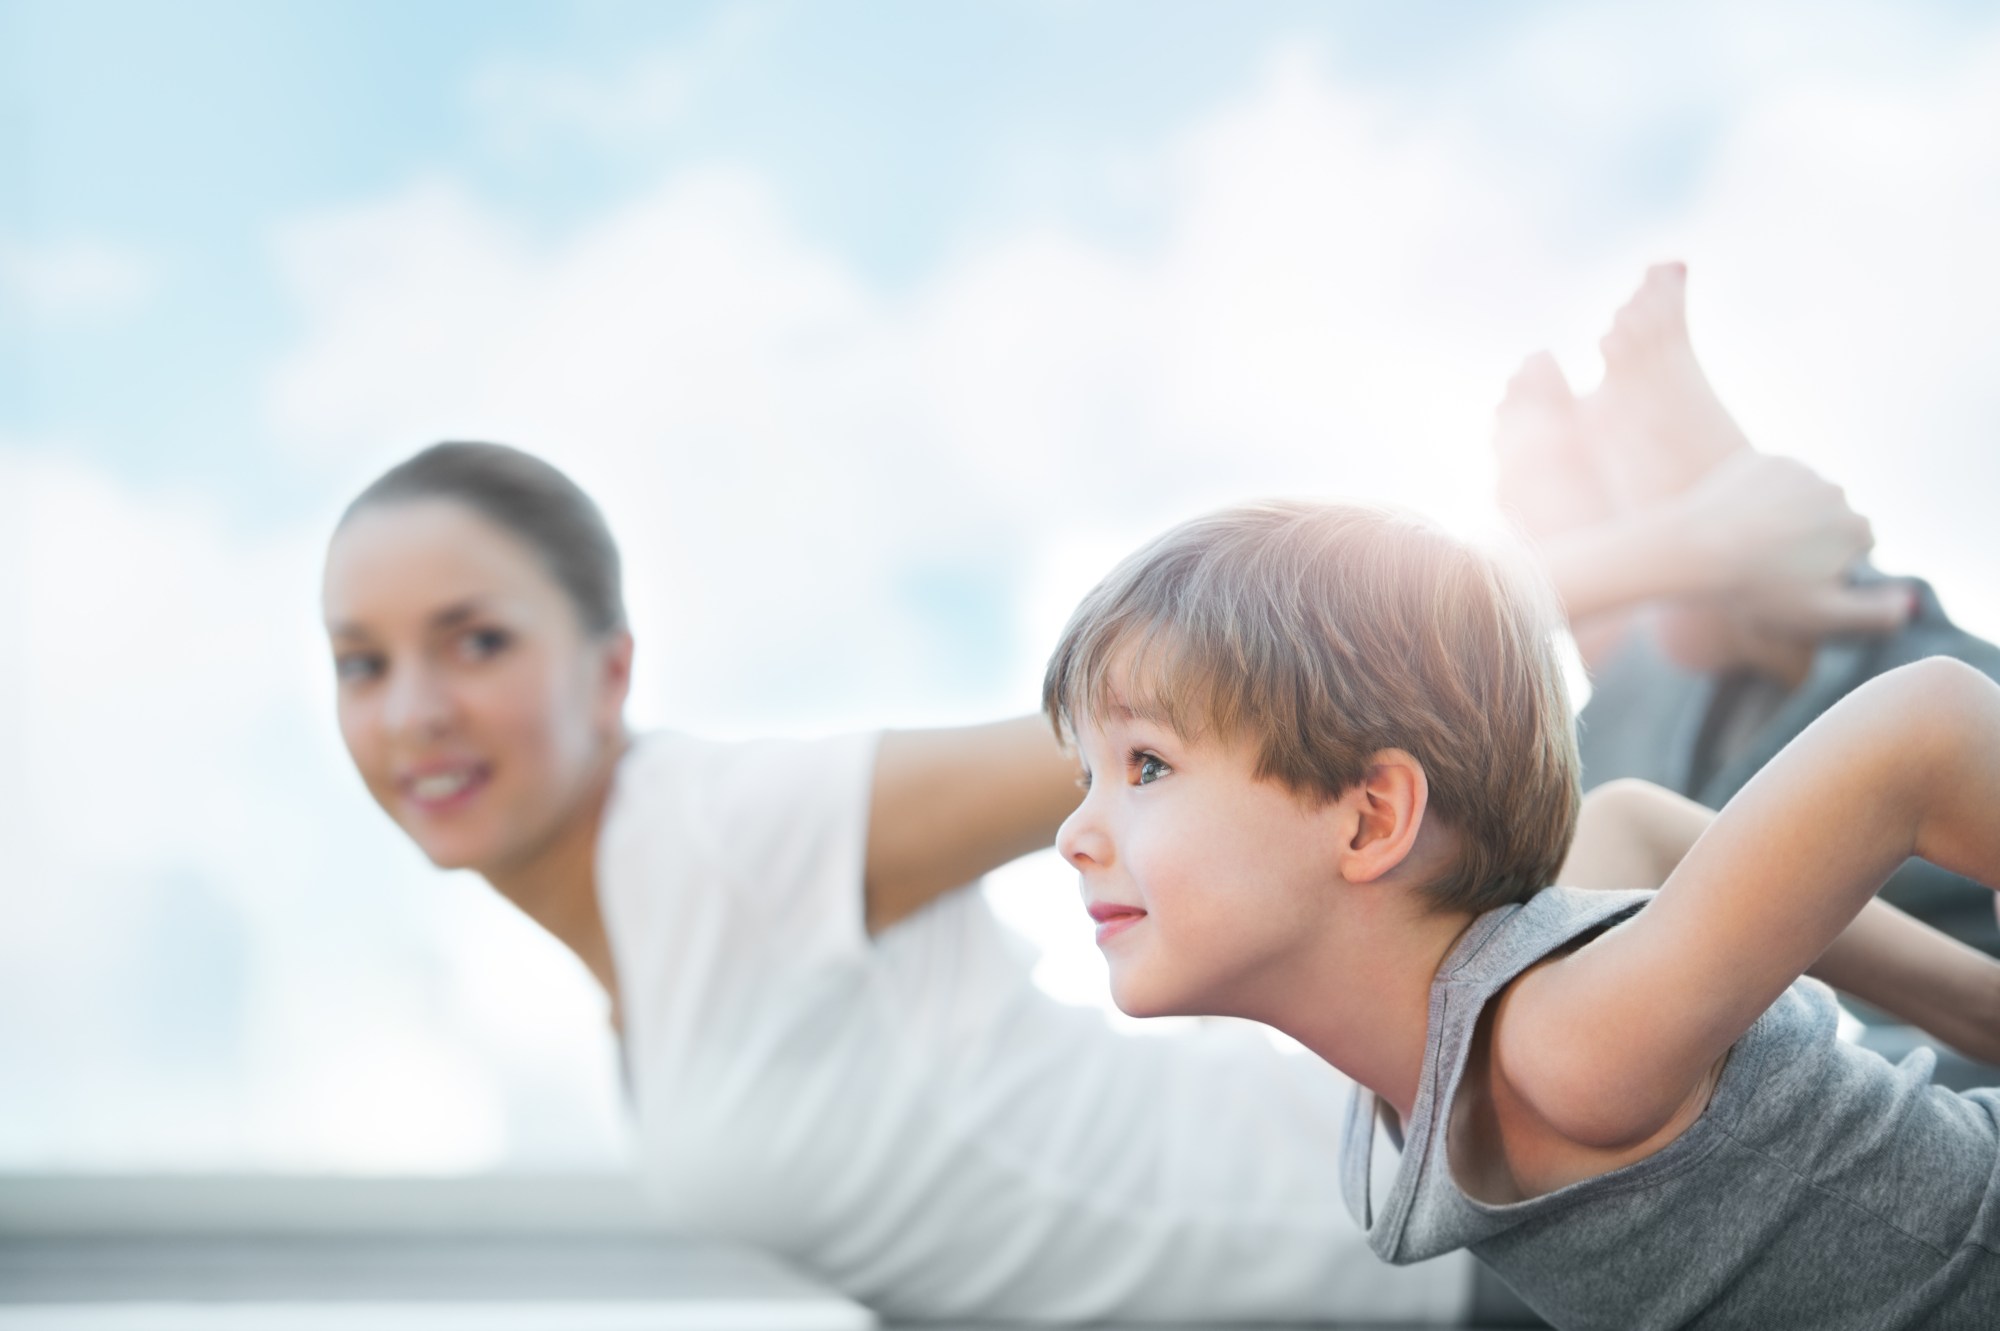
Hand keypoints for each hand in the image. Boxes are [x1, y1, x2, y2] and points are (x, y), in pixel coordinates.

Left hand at [1652, 453, 1909, 675]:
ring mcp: (1799, 469)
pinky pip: (1772, 480)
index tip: (1797, 580)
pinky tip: (1738, 519)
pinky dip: (1761, 496)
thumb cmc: (1756, 590)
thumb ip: (1876, 614)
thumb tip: (1909, 604)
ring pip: (1803, 497)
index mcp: (1858, 527)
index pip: (1859, 547)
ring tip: (1751, 543)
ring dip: (1788, 515)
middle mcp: (1837, 490)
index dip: (1830, 567)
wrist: (1690, 551)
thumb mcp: (1822, 616)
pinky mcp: (1764, 458)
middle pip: (1833, 519)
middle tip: (1770, 564)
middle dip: (1812, 539)